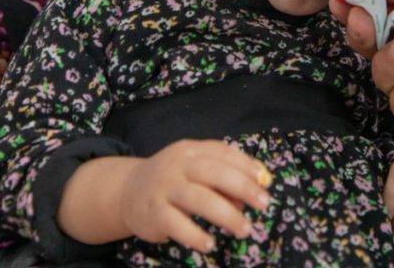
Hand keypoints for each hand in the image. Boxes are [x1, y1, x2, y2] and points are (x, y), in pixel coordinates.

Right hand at [119, 139, 271, 251]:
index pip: (221, 152)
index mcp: (190, 150)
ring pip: (197, 198)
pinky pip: (175, 223)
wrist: (128, 191)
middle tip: (263, 203)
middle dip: (241, 187)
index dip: (245, 165)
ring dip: (225, 214)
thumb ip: (223, 180)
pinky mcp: (153, 211)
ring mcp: (163, 187)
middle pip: (212, 172)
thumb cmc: (173, 181)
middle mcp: (176, 165)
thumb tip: (252, 195)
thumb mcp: (196, 172)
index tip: (265, 180)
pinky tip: (209, 244)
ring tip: (244, 229)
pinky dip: (194, 234)